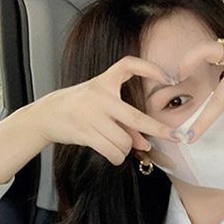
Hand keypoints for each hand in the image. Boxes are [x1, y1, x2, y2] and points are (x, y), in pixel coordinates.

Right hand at [31, 56, 178, 165]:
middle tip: (177, 137)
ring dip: (126, 150)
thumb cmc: (80, 108)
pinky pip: (112, 152)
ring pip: (124, 142)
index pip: (128, 66)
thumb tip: (145, 145)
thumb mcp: (102, 106)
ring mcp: (91, 115)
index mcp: (104, 82)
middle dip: (159, 130)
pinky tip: (114, 155)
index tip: (169, 77)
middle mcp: (99, 97)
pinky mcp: (85, 133)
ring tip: (120, 149)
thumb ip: (125, 123)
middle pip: (135, 118)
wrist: (46, 115)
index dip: (149, 68)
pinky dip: (117, 158)